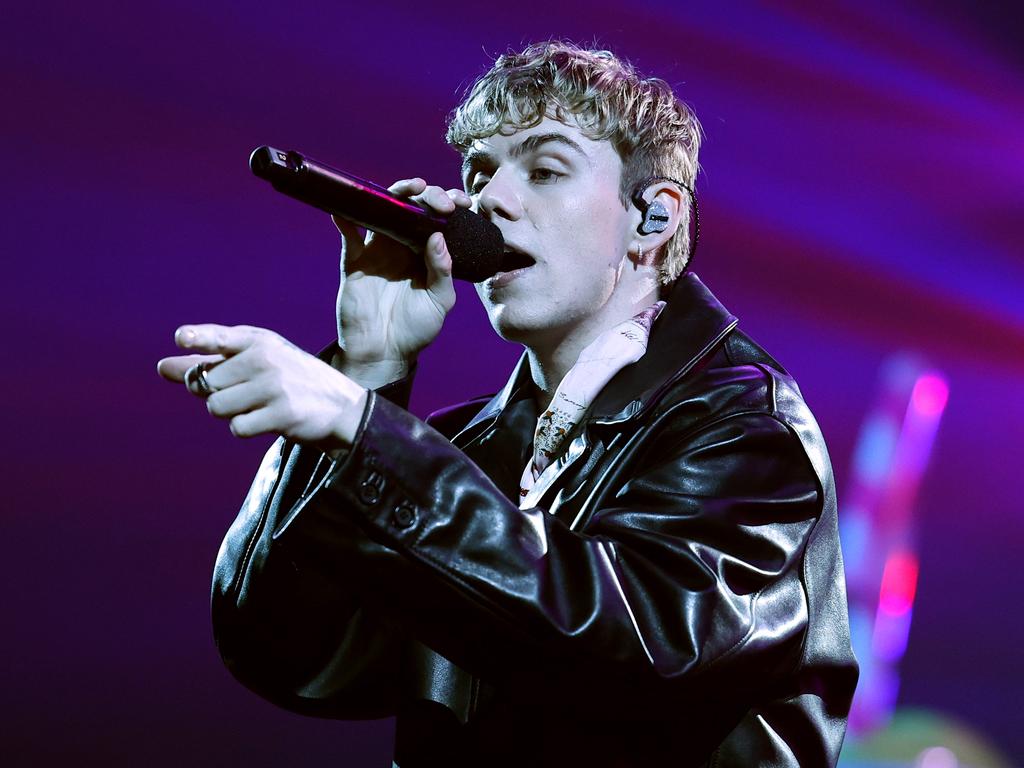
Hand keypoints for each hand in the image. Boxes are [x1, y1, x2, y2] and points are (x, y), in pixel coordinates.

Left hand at [157, 324, 366, 449]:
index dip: (199, 337)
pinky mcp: (281, 413)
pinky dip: (246, 428)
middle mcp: (266, 359)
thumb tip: (162, 367)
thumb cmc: (288, 381)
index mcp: (258, 341)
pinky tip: (267, 420)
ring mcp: (274, 386)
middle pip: (207, 383)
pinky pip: (237, 428)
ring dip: (231, 413)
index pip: (222, 337)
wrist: (339, 406)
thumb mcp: (254, 363)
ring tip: (258, 406)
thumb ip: (209, 363)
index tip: (181, 338)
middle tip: (244, 393)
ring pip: (217, 407)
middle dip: (215, 394)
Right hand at [333, 178, 468, 386]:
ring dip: (394, 194)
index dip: (450, 205)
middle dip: (428, 195)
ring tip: (409, 188)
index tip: (460, 203)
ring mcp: (378, 250)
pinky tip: (347, 207)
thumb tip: (438, 236)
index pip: (440, 220)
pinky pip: (349, 234)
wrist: (384, 353)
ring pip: (383, 211)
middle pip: (413, 207)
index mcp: (428, 254)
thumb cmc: (416, 330)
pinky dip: (345, 218)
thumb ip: (442, 270)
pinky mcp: (354, 261)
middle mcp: (404, 246)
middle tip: (438, 201)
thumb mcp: (440, 301)